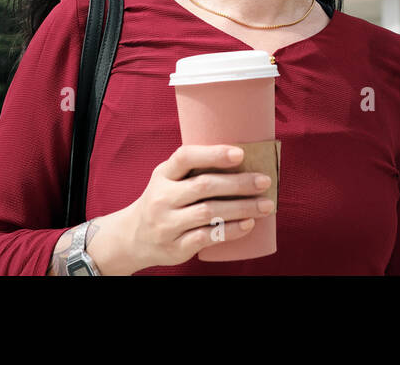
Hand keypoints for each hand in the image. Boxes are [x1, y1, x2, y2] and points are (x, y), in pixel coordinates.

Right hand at [118, 144, 274, 270]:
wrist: (132, 237)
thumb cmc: (164, 200)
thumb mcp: (168, 179)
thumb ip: (195, 169)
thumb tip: (246, 158)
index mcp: (163, 175)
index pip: (185, 157)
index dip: (213, 154)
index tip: (240, 154)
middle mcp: (162, 198)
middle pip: (204, 186)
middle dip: (239, 183)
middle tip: (265, 181)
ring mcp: (166, 224)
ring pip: (209, 213)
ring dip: (242, 208)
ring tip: (266, 205)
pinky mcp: (175, 246)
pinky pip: (207, 237)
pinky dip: (231, 230)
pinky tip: (249, 224)